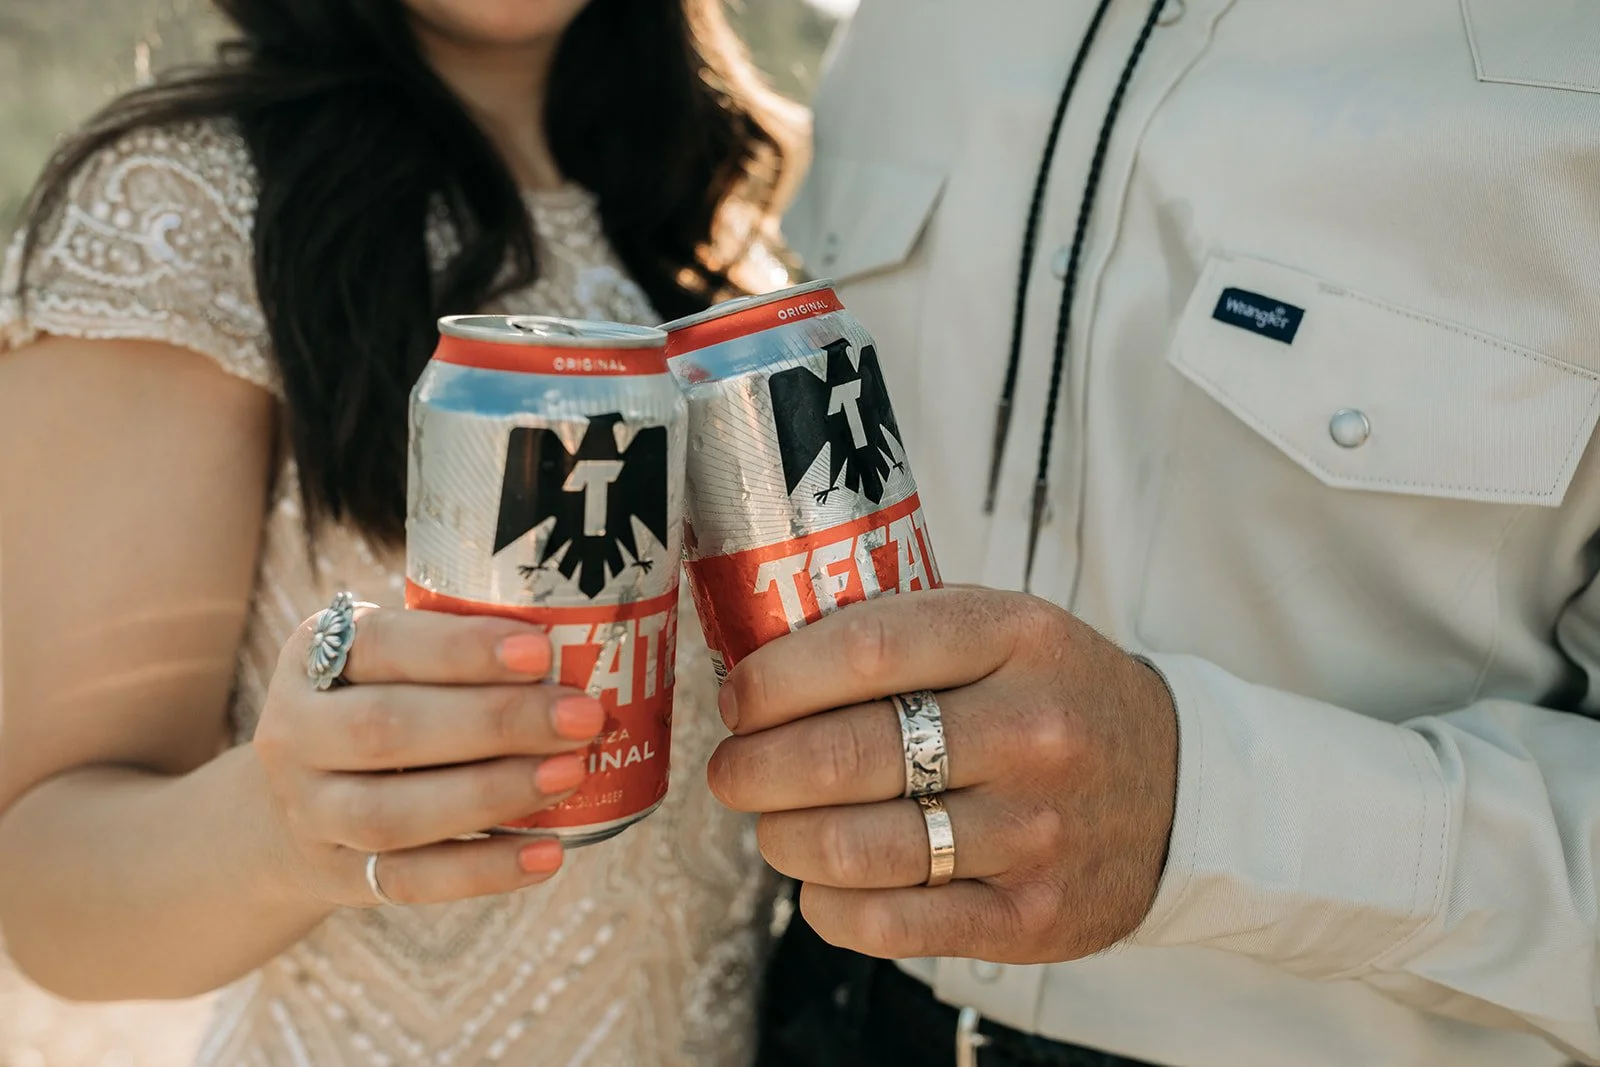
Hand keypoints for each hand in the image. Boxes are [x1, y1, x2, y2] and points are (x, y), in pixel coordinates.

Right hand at [252, 607, 602, 907]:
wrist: (291, 808)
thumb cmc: (379, 705)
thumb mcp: (392, 663)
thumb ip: (461, 655)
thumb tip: (585, 647)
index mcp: (315, 656)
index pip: (383, 645)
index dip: (460, 648)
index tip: (541, 651)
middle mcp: (295, 732)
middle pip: (386, 729)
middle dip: (494, 723)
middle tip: (582, 716)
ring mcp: (309, 812)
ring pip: (392, 813)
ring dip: (491, 794)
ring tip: (571, 775)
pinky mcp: (336, 876)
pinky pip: (410, 880)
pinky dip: (484, 870)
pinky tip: (548, 853)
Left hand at [707, 587, 1177, 962]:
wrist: (1180, 787)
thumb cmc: (1060, 698)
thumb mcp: (1006, 630)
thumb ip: (906, 632)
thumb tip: (764, 662)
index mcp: (1017, 638)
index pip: (867, 649)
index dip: (776, 678)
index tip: (738, 698)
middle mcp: (1032, 730)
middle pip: (846, 755)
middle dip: (755, 767)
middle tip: (734, 770)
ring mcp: (1035, 829)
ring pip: (854, 846)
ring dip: (782, 838)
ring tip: (774, 824)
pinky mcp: (1031, 914)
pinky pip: (890, 922)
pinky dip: (826, 906)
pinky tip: (820, 883)